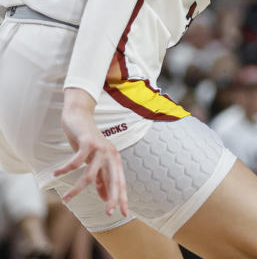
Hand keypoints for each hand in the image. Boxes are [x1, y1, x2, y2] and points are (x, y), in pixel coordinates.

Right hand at [53, 89, 128, 217]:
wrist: (80, 117)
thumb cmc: (87, 141)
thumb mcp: (95, 161)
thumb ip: (101, 177)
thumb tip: (105, 196)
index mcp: (114, 160)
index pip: (120, 183)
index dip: (122, 198)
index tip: (124, 214)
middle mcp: (111, 155)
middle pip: (114, 181)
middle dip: (112, 198)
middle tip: (108, 213)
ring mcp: (100, 148)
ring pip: (89, 176)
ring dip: (76, 190)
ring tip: (65, 200)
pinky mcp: (88, 142)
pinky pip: (76, 162)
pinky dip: (65, 169)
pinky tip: (56, 174)